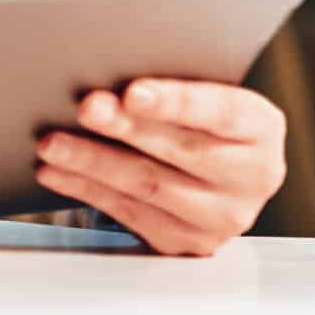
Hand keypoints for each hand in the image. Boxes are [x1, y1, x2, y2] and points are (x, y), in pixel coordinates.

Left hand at [34, 79, 287, 256]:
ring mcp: (221, 218)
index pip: (220, 112)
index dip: (175, 102)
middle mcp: (252, 178)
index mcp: (261, 130)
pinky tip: (58, 171)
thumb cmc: (202, 117)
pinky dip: (87, 189)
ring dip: (93, 162)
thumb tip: (110, 72)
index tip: (132, 92)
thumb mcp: (207, 94)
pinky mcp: (187, 242)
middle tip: (85, 108)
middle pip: (180, 151)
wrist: (223, 170)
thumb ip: (174, 87)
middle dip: (125, 129)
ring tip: (54, 142)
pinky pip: (129, 213)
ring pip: (149, 187)